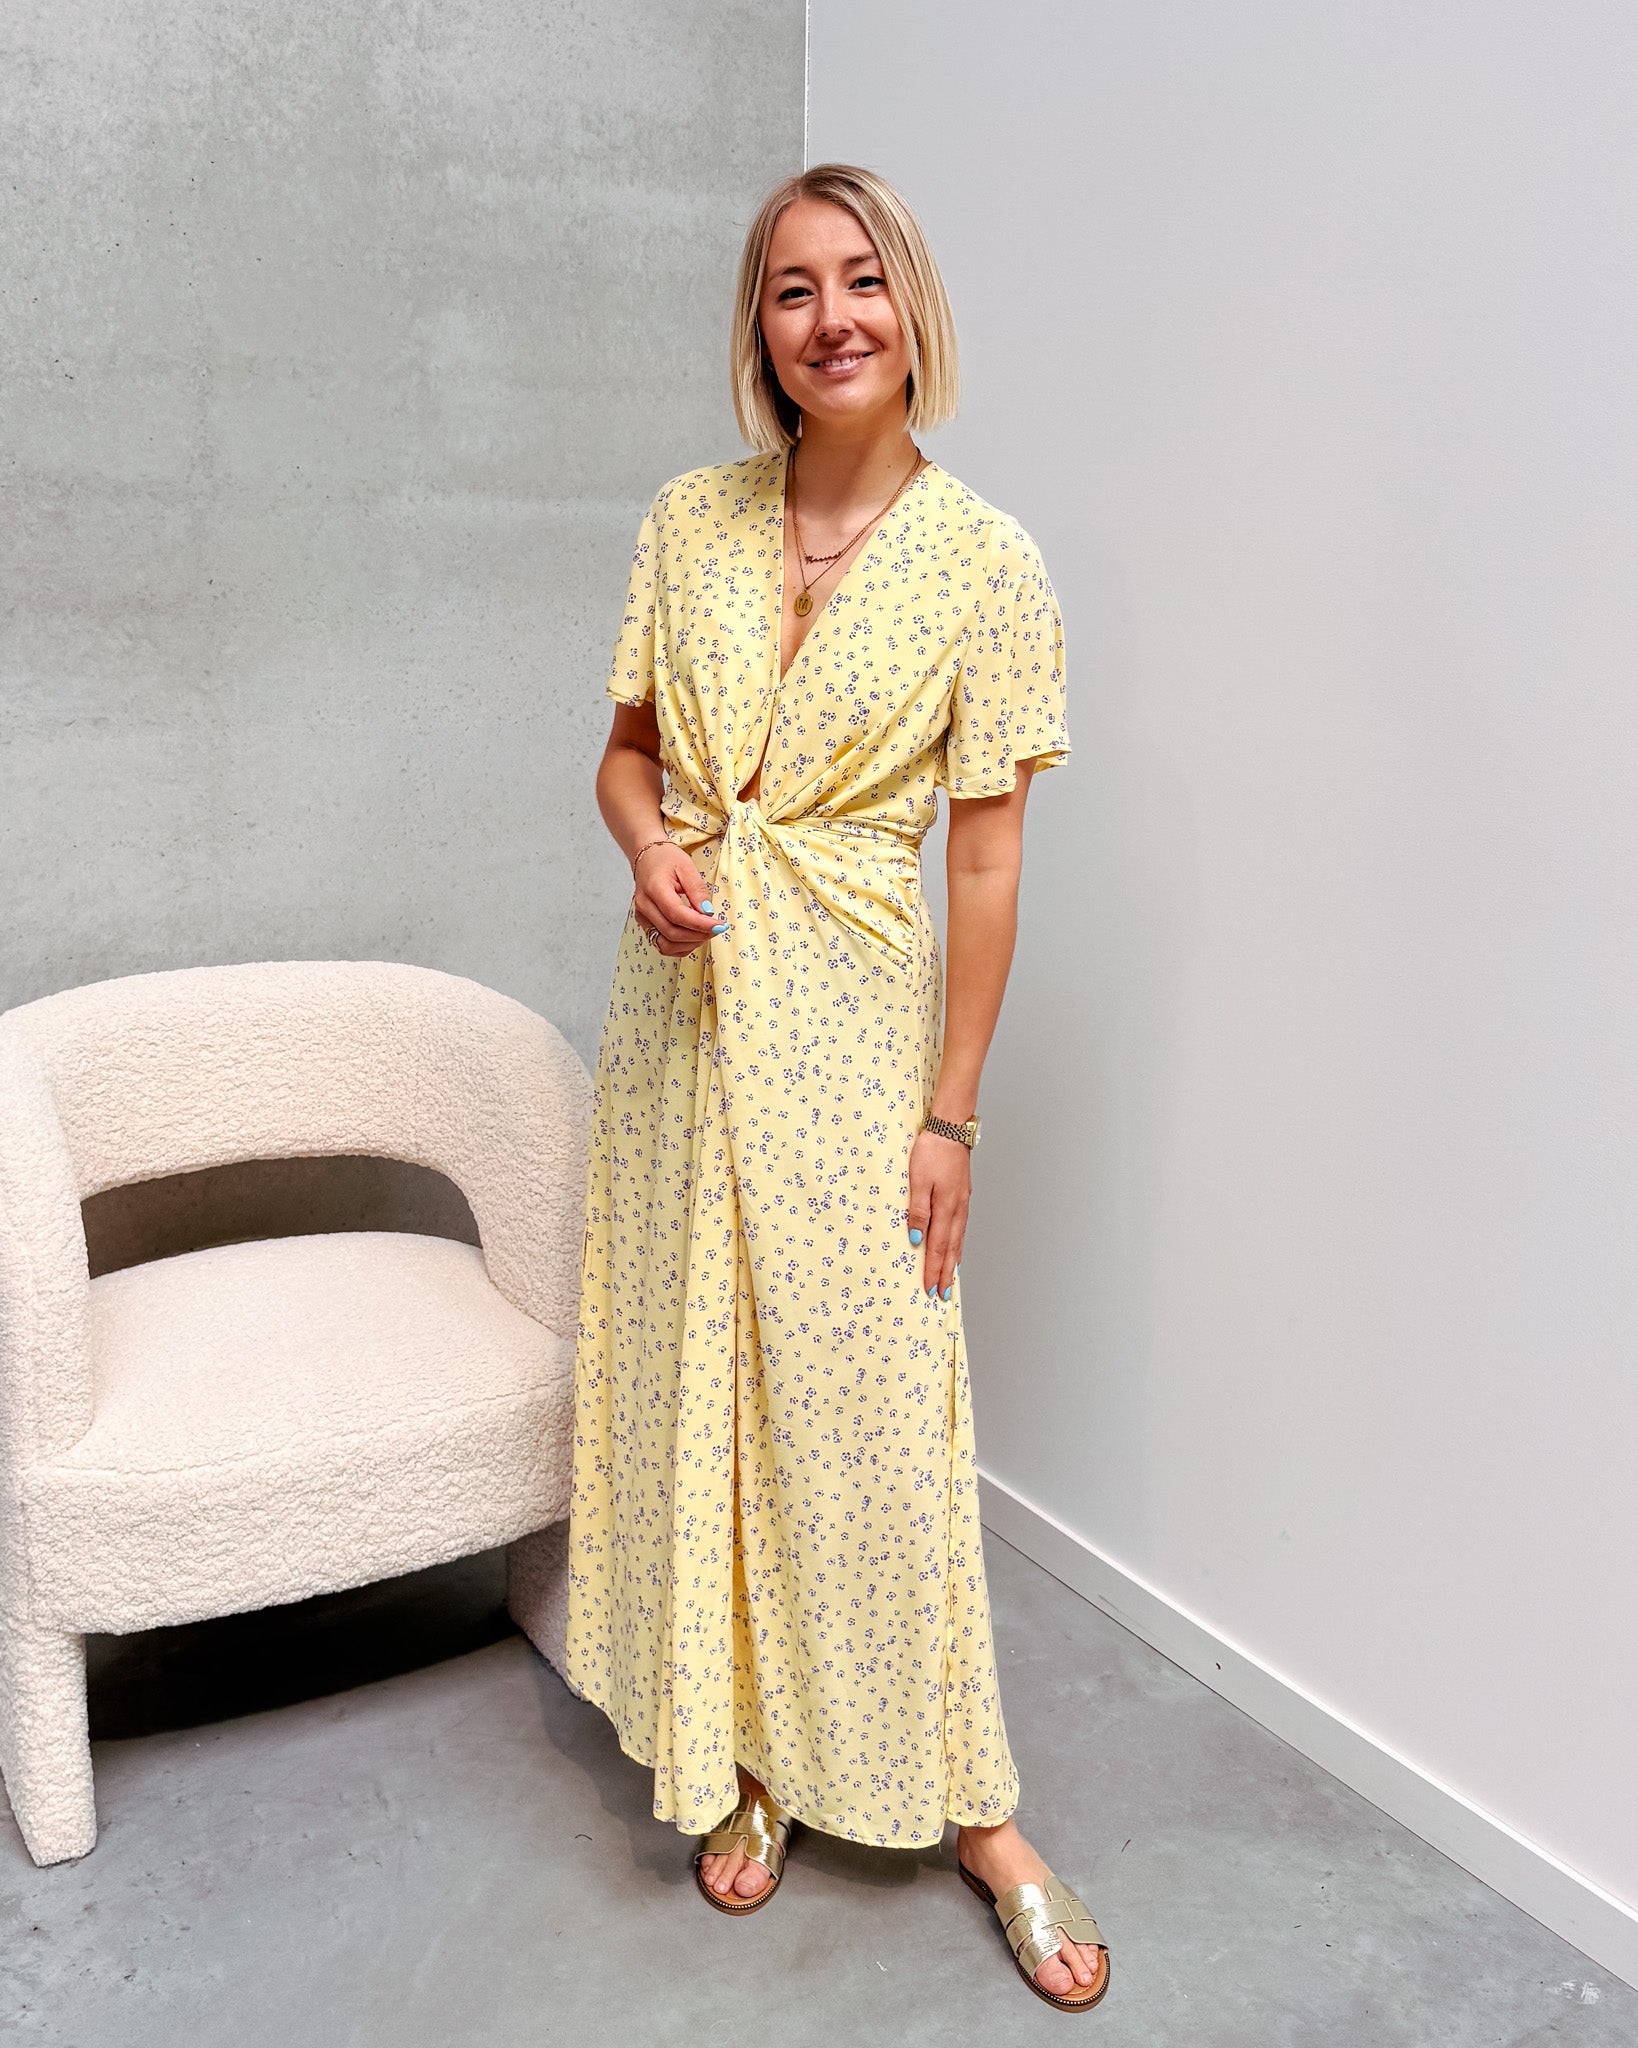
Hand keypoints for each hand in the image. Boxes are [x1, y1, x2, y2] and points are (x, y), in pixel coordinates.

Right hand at [633, 844, 726, 956]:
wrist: (647, 858)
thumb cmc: (666, 859)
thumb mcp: (687, 867)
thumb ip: (698, 891)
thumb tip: (708, 913)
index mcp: (654, 888)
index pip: (676, 914)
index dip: (700, 924)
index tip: (719, 925)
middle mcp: (645, 906)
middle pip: (671, 933)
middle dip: (698, 935)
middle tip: (717, 928)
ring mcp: (643, 917)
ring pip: (665, 945)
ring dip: (689, 944)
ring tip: (705, 932)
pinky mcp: (645, 924)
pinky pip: (662, 945)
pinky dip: (680, 946)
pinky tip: (693, 936)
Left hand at [907, 1127, 969, 1297]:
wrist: (950, 1129)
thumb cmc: (931, 1151)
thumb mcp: (917, 1180)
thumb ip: (917, 1211)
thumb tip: (916, 1240)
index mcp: (945, 1208)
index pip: (937, 1247)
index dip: (933, 1270)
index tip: (929, 1289)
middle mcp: (957, 1209)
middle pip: (951, 1249)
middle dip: (945, 1274)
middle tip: (941, 1295)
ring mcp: (962, 1203)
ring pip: (958, 1241)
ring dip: (953, 1263)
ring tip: (949, 1281)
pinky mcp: (962, 1196)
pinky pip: (961, 1229)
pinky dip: (957, 1245)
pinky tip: (955, 1250)